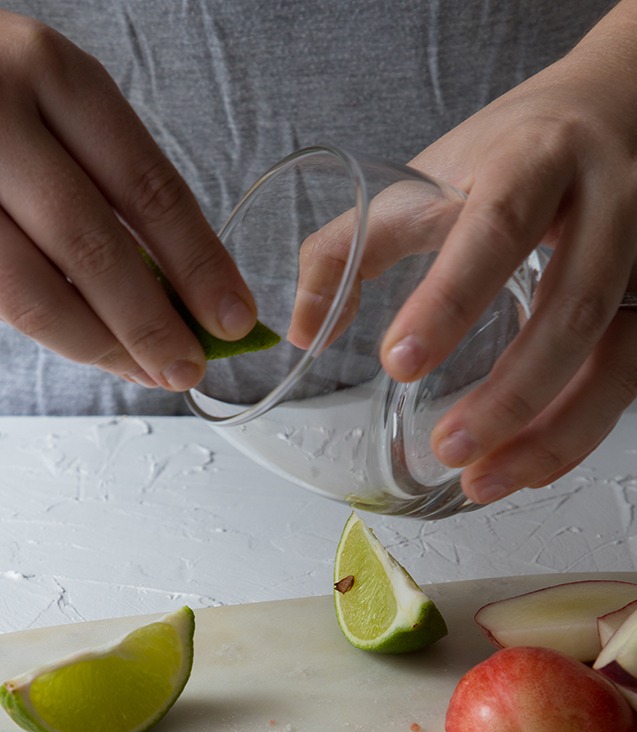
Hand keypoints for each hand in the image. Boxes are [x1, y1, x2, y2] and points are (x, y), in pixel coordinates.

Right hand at [0, 13, 255, 391]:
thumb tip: (186, 296)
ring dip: (102, 345)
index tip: (234, 317)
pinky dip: (60, 333)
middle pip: (92, 246)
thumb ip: (119, 187)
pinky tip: (98, 347)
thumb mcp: (66, 109)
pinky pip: (6, 301)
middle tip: (189, 367)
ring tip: (147, 371)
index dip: (199, 264)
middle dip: (150, 324)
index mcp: (54, 76)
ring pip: (35, 292)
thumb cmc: (6, 100)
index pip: (146, 187)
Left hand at [383, 0, 636, 502]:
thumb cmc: (522, 144)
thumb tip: (304, 328)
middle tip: (448, 448)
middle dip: (511, 392)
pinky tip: (529, 467)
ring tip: (483, 481)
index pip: (495, 228)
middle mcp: (605, 205)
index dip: (449, 300)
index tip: (399, 364)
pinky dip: (580, 432)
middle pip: (573, 307)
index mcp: (534, 159)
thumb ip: (356, 241)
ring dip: (552, 433)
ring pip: (615, 358)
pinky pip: (629, 378)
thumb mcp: (435, 170)